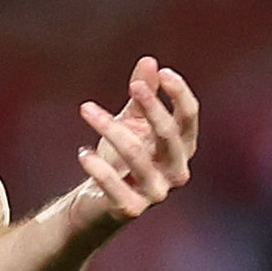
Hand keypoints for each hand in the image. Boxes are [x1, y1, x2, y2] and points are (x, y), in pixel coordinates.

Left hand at [67, 58, 197, 231]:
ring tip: (86, 109)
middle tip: (132, 86)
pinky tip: (82, 152)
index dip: (179, 93)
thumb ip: (142, 94)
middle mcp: (176, 172)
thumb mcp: (131, 122)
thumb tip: (149, 61)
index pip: (189, 118)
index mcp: (182, 149)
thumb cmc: (119, 159)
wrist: (97, 204)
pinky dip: (96, 166)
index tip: (162, 72)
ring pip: (136, 154)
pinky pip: (114, 185)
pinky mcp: (131, 209)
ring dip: (109, 127)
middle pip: (169, 134)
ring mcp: (156, 193)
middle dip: (152, 106)